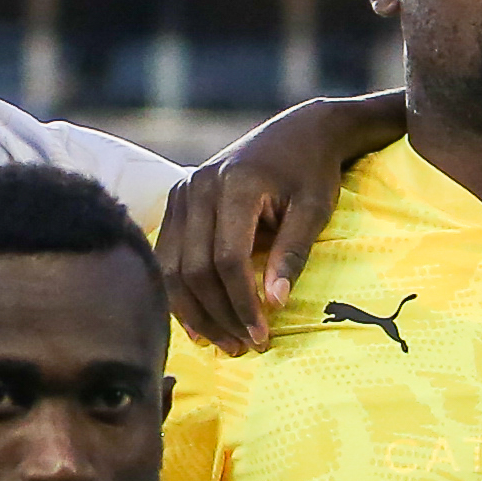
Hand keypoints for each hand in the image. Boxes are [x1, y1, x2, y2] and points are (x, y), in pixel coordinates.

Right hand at [155, 95, 391, 353]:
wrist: (298, 131)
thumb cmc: (312, 172)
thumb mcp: (314, 210)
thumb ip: (292, 253)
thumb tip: (274, 303)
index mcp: (235, 185)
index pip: (228, 259)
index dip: (242, 303)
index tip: (261, 337)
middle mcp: (199, 186)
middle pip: (194, 267)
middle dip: (217, 314)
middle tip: (242, 349)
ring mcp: (183, 191)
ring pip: (172, 265)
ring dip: (193, 310)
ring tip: (220, 343)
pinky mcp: (178, 200)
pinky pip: (167, 254)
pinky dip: (180, 290)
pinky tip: (198, 320)